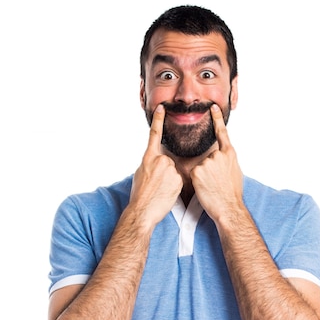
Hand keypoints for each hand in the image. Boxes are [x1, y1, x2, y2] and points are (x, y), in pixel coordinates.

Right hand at [129, 105, 182, 228]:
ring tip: (160, 191)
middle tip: (156, 185)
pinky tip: (166, 194)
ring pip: (174, 172)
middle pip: (168, 162)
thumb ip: (149, 163)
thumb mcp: (140, 174)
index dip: (158, 120)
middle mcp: (161, 160)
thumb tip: (154, 161)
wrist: (143, 211)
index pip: (155, 135)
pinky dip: (174, 187)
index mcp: (149, 158)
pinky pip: (179, 181)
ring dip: (170, 181)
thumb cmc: (139, 195)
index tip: (162, 108)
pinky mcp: (179, 180)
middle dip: (164, 172)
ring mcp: (170, 170)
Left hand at [190, 104, 242, 220]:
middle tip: (217, 183)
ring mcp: (207, 162)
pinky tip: (205, 188)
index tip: (212, 107)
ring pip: (200, 166)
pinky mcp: (197, 171)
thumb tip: (222, 158)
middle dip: (209, 169)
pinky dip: (197, 182)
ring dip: (203, 176)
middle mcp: (218, 155)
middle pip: (208, 157)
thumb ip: (227, 161)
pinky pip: (193, 174)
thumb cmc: (232, 194)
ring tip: (212, 187)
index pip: (222, 133)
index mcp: (229, 154)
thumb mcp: (235, 172)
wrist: (228, 208)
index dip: (217, 119)